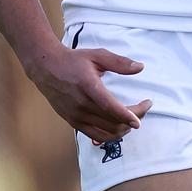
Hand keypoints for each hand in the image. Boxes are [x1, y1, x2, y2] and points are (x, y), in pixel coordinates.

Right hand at [27, 42, 152, 142]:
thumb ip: (119, 62)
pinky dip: (110, 135)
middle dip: (132, 120)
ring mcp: (76, 116)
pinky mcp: (73, 122)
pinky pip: (94, 135)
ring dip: (123, 130)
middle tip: (144, 109)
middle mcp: (82, 105)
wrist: (47, 68)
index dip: (127, 116)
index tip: (140, 119)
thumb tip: (140, 67)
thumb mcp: (98, 55)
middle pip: (112, 122)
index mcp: (88, 87)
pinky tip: (119, 126)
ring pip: (105, 133)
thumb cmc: (74, 60)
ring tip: (134, 118)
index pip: (110, 108)